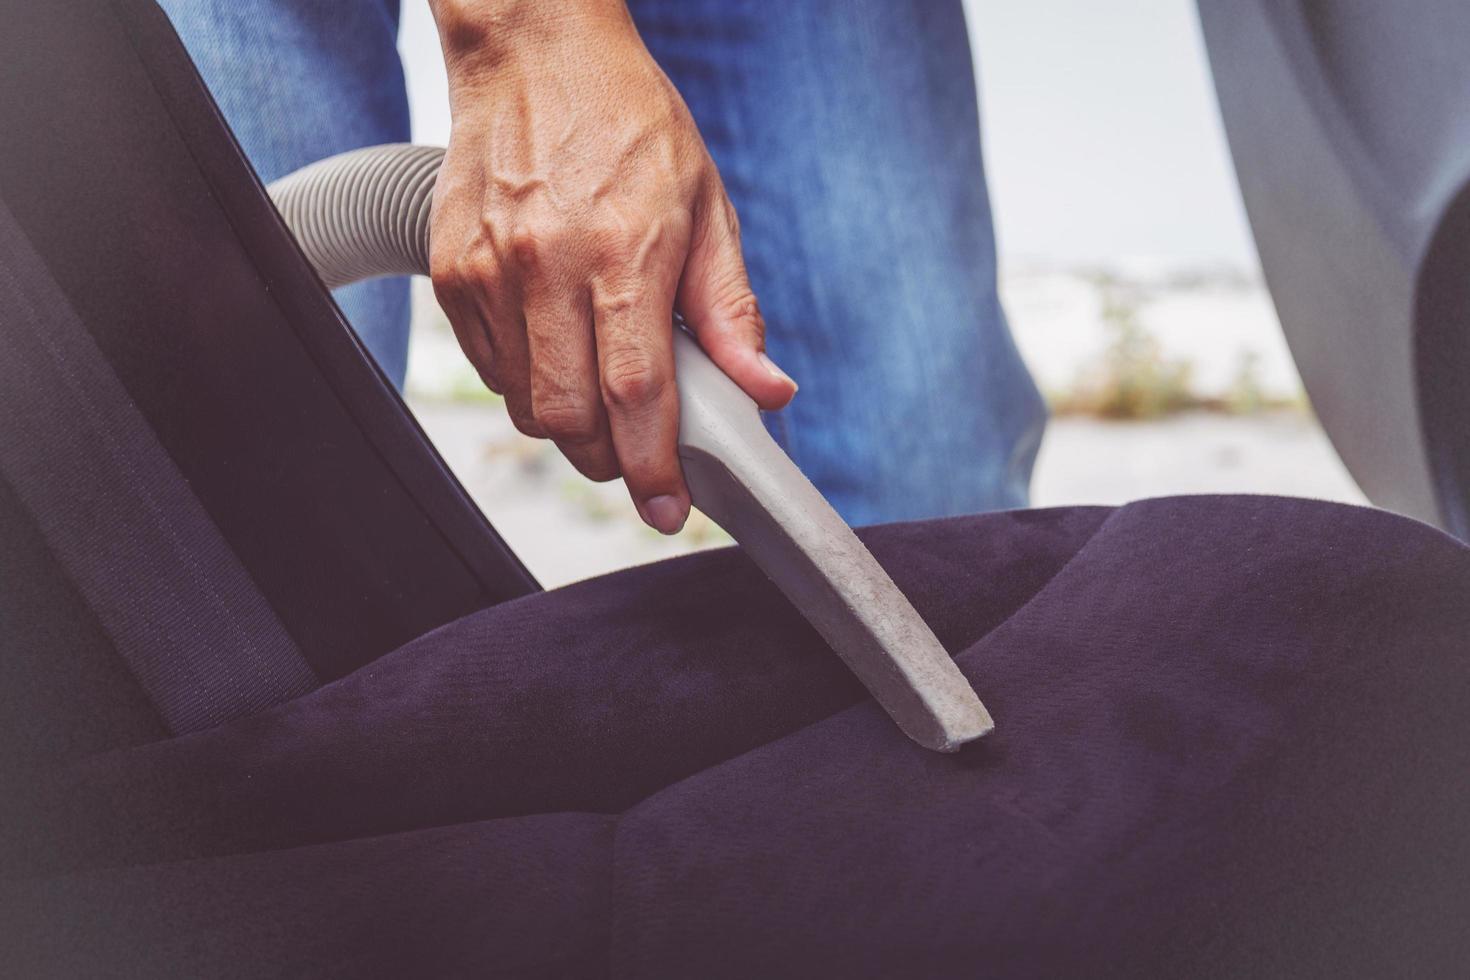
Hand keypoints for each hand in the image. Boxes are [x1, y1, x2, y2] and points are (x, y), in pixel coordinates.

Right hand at [427, 0, 796, 533]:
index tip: (669, 510)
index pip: (636, 397)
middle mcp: (547, 267)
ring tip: (599, 393)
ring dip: (567, 424)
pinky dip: (524, 384)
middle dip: (609, 460)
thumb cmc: (631, 123)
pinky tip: (556, 350)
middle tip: (637, 456)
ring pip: (523, 404)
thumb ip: (731, 310)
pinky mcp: (452, 271)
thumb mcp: (707, 205)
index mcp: (624, 253)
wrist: (534, 50)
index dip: (654, 470)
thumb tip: (766, 390)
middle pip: (570, 419)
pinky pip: (488, 368)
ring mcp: (490, 272)